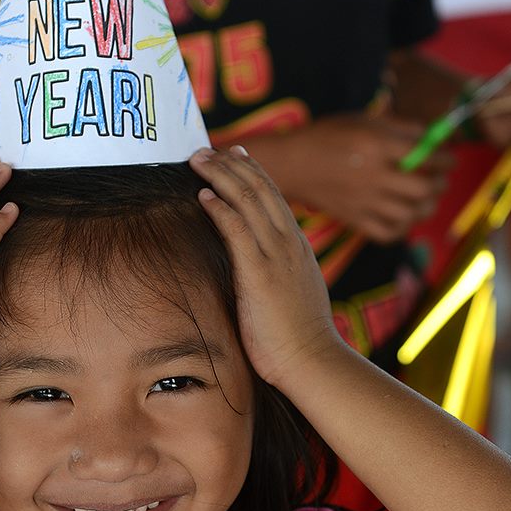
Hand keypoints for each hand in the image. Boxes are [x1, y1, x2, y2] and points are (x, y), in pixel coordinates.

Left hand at [188, 146, 345, 388]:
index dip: (253, 171)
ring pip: (248, 201)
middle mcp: (289, 243)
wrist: (312, 361)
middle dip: (231, 164)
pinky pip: (237, 230)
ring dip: (221, 177)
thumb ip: (282, 273)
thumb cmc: (299, 337)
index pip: (274, 196)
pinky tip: (204, 196)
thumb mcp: (295, 292)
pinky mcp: (259, 273)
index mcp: (297, 246)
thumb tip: (266, 268)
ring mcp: (276, 255)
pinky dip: (220, 208)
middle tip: (207, 149)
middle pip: (260, 189)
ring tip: (198, 160)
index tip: (235, 155)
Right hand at [250, 113, 451, 243]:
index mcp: (377, 146)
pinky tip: (403, 217)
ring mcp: (365, 201)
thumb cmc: (328, 137)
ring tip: (425, 200)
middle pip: (423, 188)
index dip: (444, 159)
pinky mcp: (355, 219)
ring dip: (426, 207)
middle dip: (439, 184)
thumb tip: (429, 135)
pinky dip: (402, 228)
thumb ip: (398, 126)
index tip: (450, 159)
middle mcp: (374, 176)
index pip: (425, 156)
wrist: (292, 164)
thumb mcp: (363, 120)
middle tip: (440, 180)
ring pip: (411, 214)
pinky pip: (388, 233)